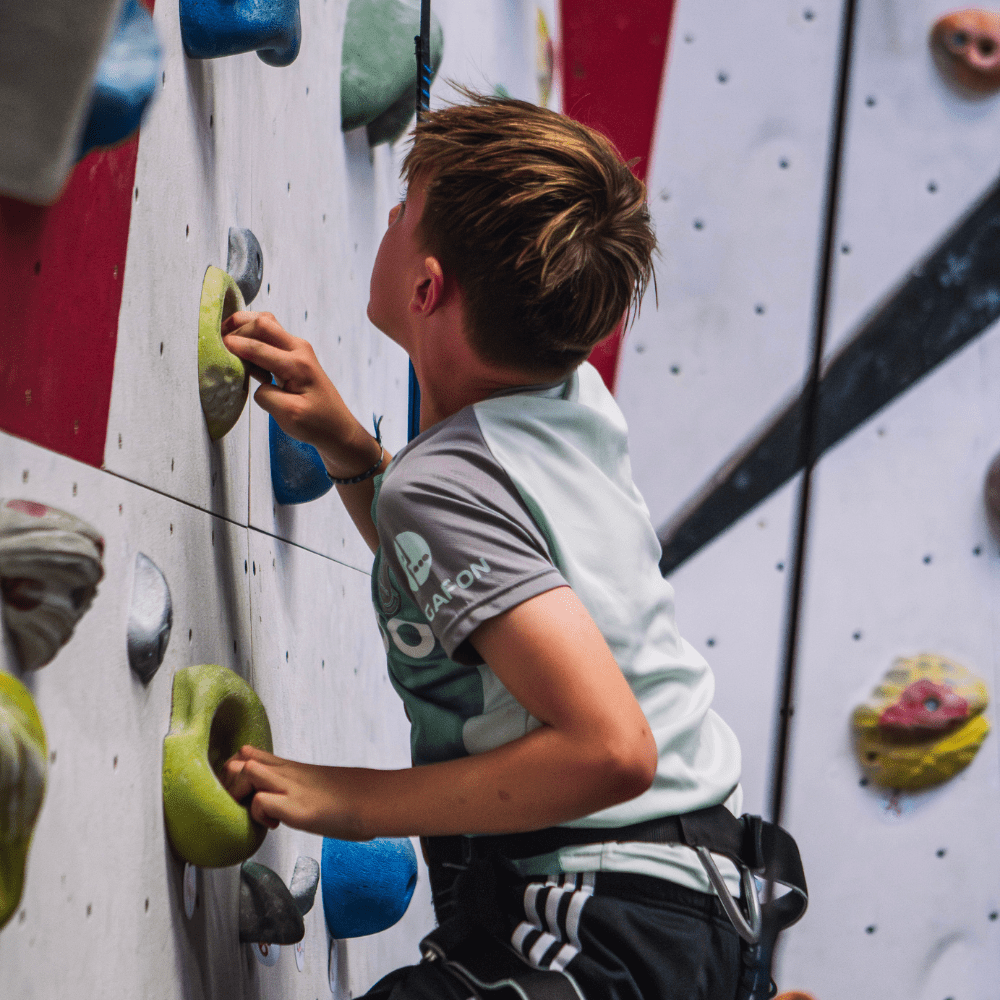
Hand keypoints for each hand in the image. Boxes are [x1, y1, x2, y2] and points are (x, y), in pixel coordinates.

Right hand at [221, 312, 381, 478]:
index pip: (259, 347)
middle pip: (263, 322)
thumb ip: (267, 396)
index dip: (234, 345)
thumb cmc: (315, 424)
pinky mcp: (295, 354)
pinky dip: (254, 337)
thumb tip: (256, 382)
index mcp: (298, 365)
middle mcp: (299, 350)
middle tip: (217, 340)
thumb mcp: (288, 416)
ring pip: (268, 323)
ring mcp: (298, 349)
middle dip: (237, 327)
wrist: (337, 427)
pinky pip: (271, 335)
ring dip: (246, 328)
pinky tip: (244, 354)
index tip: (214, 347)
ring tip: (227, 341)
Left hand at [221, 745, 365, 838]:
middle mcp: (289, 774)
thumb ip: (304, 787)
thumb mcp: (321, 784)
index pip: (253, 756)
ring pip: (248, 773)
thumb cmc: (355, 798)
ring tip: (254, 813)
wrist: (377, 800)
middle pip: (241, 762)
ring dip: (241, 794)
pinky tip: (274, 825)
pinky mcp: (299, 809)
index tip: (242, 792)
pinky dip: (258, 815)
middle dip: (230, 783)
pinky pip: (261, 803)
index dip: (238, 771)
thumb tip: (299, 800)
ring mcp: (293, 789)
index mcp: (294, 769)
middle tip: (241, 807)